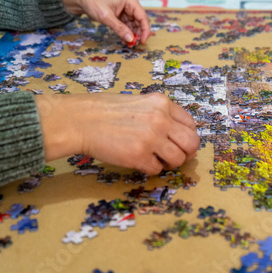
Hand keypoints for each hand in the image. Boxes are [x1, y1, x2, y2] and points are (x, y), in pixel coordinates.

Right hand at [35, 93, 199, 174]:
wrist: (80, 120)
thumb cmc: (106, 112)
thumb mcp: (140, 103)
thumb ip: (160, 115)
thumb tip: (179, 137)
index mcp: (162, 103)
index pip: (191, 124)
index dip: (187, 137)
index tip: (181, 144)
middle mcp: (160, 119)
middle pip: (191, 143)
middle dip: (185, 153)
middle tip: (173, 157)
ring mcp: (151, 138)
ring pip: (178, 159)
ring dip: (168, 163)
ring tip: (154, 159)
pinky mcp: (139, 155)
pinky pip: (157, 169)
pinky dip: (150, 168)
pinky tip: (138, 161)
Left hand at [60, 0, 150, 44]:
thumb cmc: (93, 2)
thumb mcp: (106, 17)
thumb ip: (119, 28)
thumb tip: (131, 39)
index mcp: (130, 0)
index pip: (142, 17)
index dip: (145, 30)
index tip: (143, 41)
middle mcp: (130, 4)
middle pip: (139, 22)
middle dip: (138, 34)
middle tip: (134, 45)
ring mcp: (126, 9)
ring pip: (134, 25)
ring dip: (131, 35)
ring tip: (127, 44)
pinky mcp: (121, 14)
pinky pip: (127, 25)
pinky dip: (126, 33)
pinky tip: (123, 40)